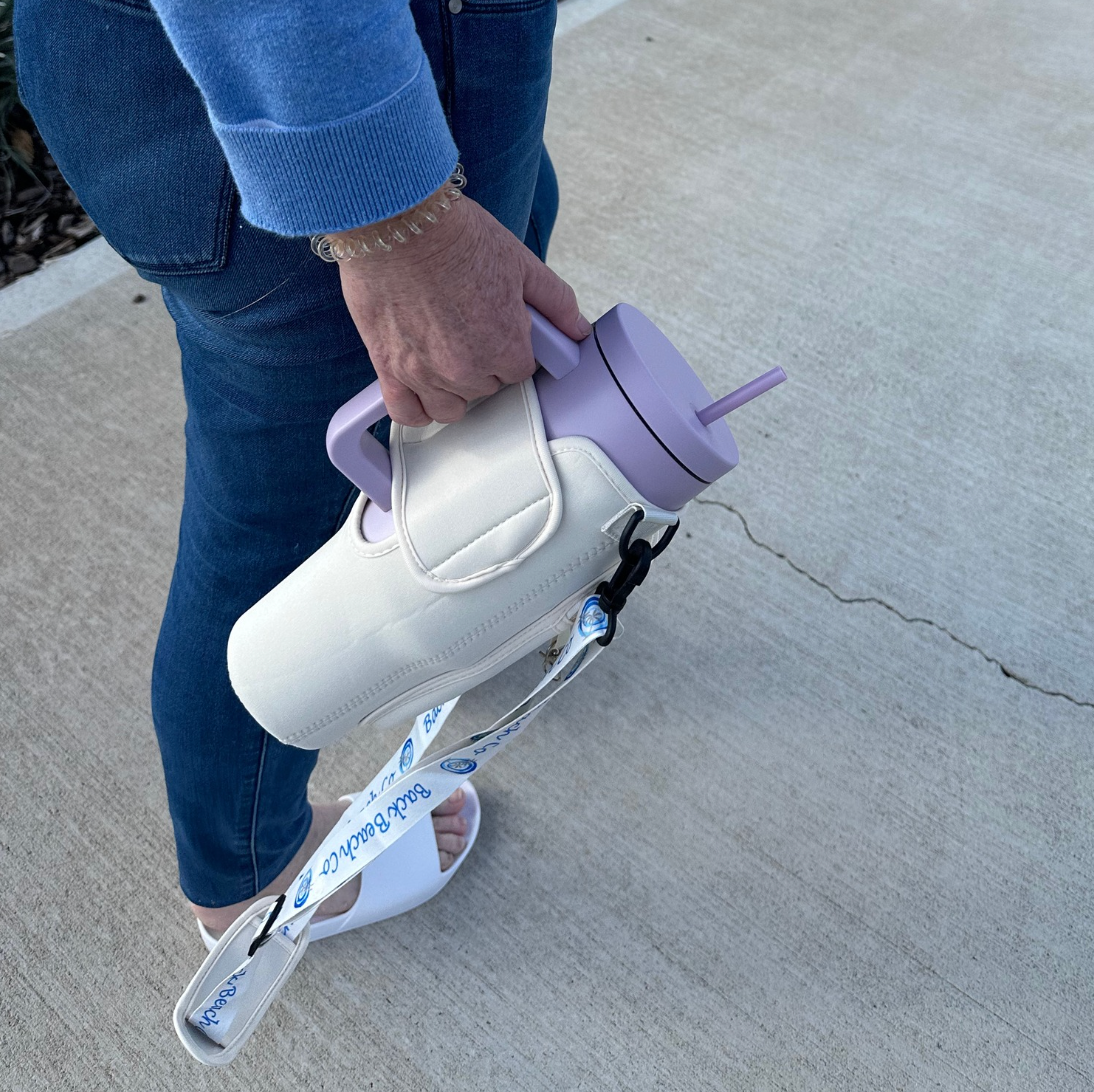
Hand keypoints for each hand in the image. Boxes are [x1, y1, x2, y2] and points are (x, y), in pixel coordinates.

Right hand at [335, 194, 590, 425]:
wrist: (397, 222)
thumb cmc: (457, 237)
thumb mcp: (522, 264)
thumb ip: (557, 303)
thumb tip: (579, 331)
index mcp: (505, 347)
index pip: (520, 372)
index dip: (512, 348)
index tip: (499, 327)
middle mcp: (466, 370)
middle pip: (486, 389)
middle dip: (483, 365)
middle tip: (470, 326)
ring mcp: (425, 374)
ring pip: (451, 407)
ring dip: (453, 387)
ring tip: (445, 352)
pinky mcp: (389, 370)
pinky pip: (407, 413)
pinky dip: (416, 408)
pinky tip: (422, 390)